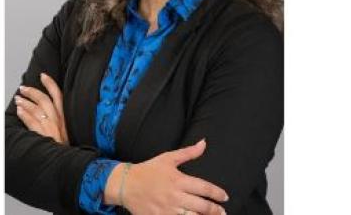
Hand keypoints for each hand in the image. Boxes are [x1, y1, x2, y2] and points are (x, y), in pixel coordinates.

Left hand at [14, 72, 68, 144]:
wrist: (66, 161)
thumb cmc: (65, 148)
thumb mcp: (67, 131)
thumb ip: (59, 120)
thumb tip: (48, 110)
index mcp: (65, 117)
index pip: (58, 95)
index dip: (50, 84)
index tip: (43, 76)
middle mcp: (58, 120)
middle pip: (43, 99)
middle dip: (32, 92)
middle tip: (23, 88)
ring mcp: (50, 127)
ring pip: (35, 109)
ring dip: (25, 102)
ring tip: (18, 99)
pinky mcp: (42, 134)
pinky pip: (31, 121)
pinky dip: (24, 114)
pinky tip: (19, 111)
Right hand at [108, 139, 228, 214]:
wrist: (126, 184)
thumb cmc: (148, 170)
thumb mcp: (168, 158)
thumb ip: (188, 153)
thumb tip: (204, 143)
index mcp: (178, 180)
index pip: (204, 188)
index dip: (217, 194)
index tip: (224, 197)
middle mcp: (174, 196)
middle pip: (202, 206)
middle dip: (215, 210)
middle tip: (222, 212)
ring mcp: (167, 210)